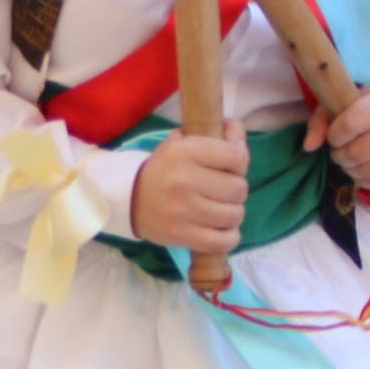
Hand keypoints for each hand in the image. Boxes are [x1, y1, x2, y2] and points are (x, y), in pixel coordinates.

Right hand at [129, 132, 250, 257]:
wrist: (128, 198)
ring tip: (221, 210)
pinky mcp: (180, 234)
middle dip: (236, 190)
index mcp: (184, 151)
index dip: (240, 163)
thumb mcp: (183, 143)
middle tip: (223, 191)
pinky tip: (221, 230)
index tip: (231, 167)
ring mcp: (181, 210)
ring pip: (234, 215)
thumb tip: (237, 127)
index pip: (236, 157)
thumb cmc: (164, 169)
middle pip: (239, 188)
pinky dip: (229, 237)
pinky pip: (222, 241)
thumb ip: (216, 135)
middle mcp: (183, 179)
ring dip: (233, 214)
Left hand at [311, 85, 369, 197]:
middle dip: (341, 156)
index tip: (335, 136)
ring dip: (352, 170)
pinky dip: (367, 181)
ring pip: (369, 171)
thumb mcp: (349, 103)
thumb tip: (308, 146)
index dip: (334, 136)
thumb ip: (322, 119)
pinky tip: (366, 170)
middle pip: (358, 152)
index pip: (349, 124)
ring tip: (352, 161)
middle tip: (341, 152)